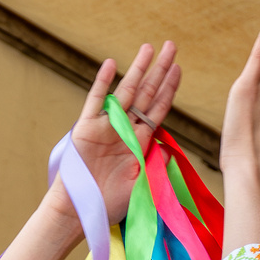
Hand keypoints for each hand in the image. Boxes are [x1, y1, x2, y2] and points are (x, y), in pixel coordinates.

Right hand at [45, 43, 181, 226]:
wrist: (81, 213)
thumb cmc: (110, 205)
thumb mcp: (142, 187)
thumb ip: (155, 167)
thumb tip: (169, 149)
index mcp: (140, 142)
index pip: (158, 109)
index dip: (169, 88)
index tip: (178, 68)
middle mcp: (125, 130)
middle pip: (147, 94)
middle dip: (160, 70)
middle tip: (171, 46)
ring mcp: (106, 127)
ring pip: (126, 92)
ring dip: (138, 69)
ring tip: (149, 48)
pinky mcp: (86, 129)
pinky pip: (96, 101)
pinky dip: (103, 83)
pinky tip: (111, 64)